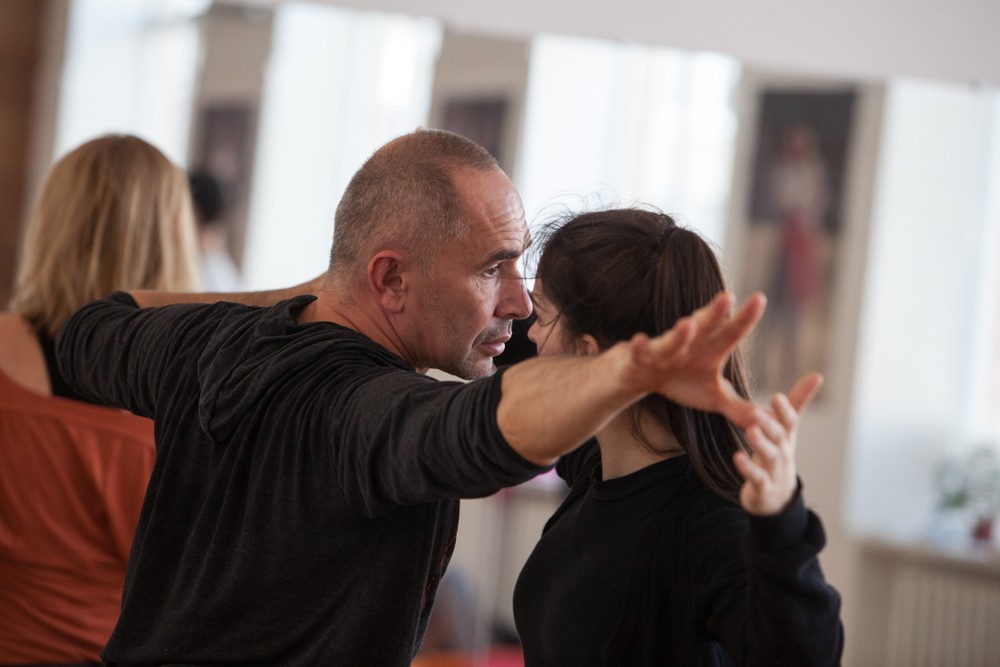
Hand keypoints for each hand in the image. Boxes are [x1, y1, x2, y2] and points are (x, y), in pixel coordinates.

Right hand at [620, 291, 765, 428]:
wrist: (642, 376)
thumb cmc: (682, 380)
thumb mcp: (713, 398)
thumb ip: (738, 408)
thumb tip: (764, 421)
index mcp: (711, 349)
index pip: (732, 332)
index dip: (746, 317)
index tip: (760, 298)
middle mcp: (690, 343)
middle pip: (704, 325)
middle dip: (714, 312)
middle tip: (727, 297)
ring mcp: (664, 350)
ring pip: (673, 340)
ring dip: (679, 334)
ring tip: (688, 325)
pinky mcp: (640, 359)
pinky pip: (641, 352)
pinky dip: (640, 347)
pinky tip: (639, 340)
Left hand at [734, 372, 822, 515]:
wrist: (776, 499)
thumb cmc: (779, 455)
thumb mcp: (787, 430)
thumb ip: (796, 403)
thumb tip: (818, 374)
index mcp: (787, 437)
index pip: (790, 422)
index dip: (784, 410)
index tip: (776, 396)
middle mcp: (783, 453)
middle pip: (780, 438)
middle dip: (770, 425)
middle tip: (757, 413)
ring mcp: (774, 471)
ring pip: (770, 457)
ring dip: (761, 444)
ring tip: (750, 431)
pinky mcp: (763, 488)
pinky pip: (757, 478)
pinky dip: (748, 468)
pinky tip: (737, 457)